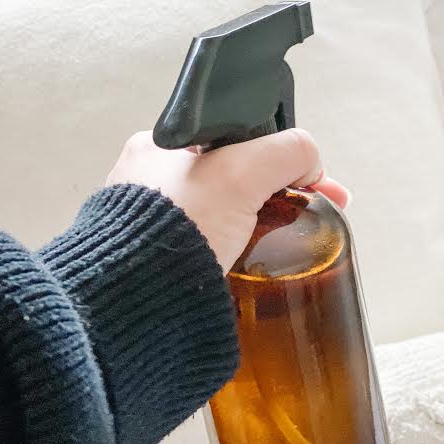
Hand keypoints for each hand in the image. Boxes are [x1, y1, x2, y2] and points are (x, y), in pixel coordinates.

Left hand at [106, 130, 348, 272]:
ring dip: (256, 226)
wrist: (132, 302)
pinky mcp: (156, 260)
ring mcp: (150, 223)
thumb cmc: (168, 233)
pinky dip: (234, 254)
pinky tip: (250, 267)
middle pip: (233, 178)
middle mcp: (149, 181)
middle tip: (311, 212)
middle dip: (275, 192)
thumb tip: (309, 159)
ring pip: (223, 215)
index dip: (279, 158)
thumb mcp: (240, 173)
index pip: (236, 140)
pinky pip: (208, 249)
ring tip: (284, 244)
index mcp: (161, 145)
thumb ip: (284, 152)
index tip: (310, 180)